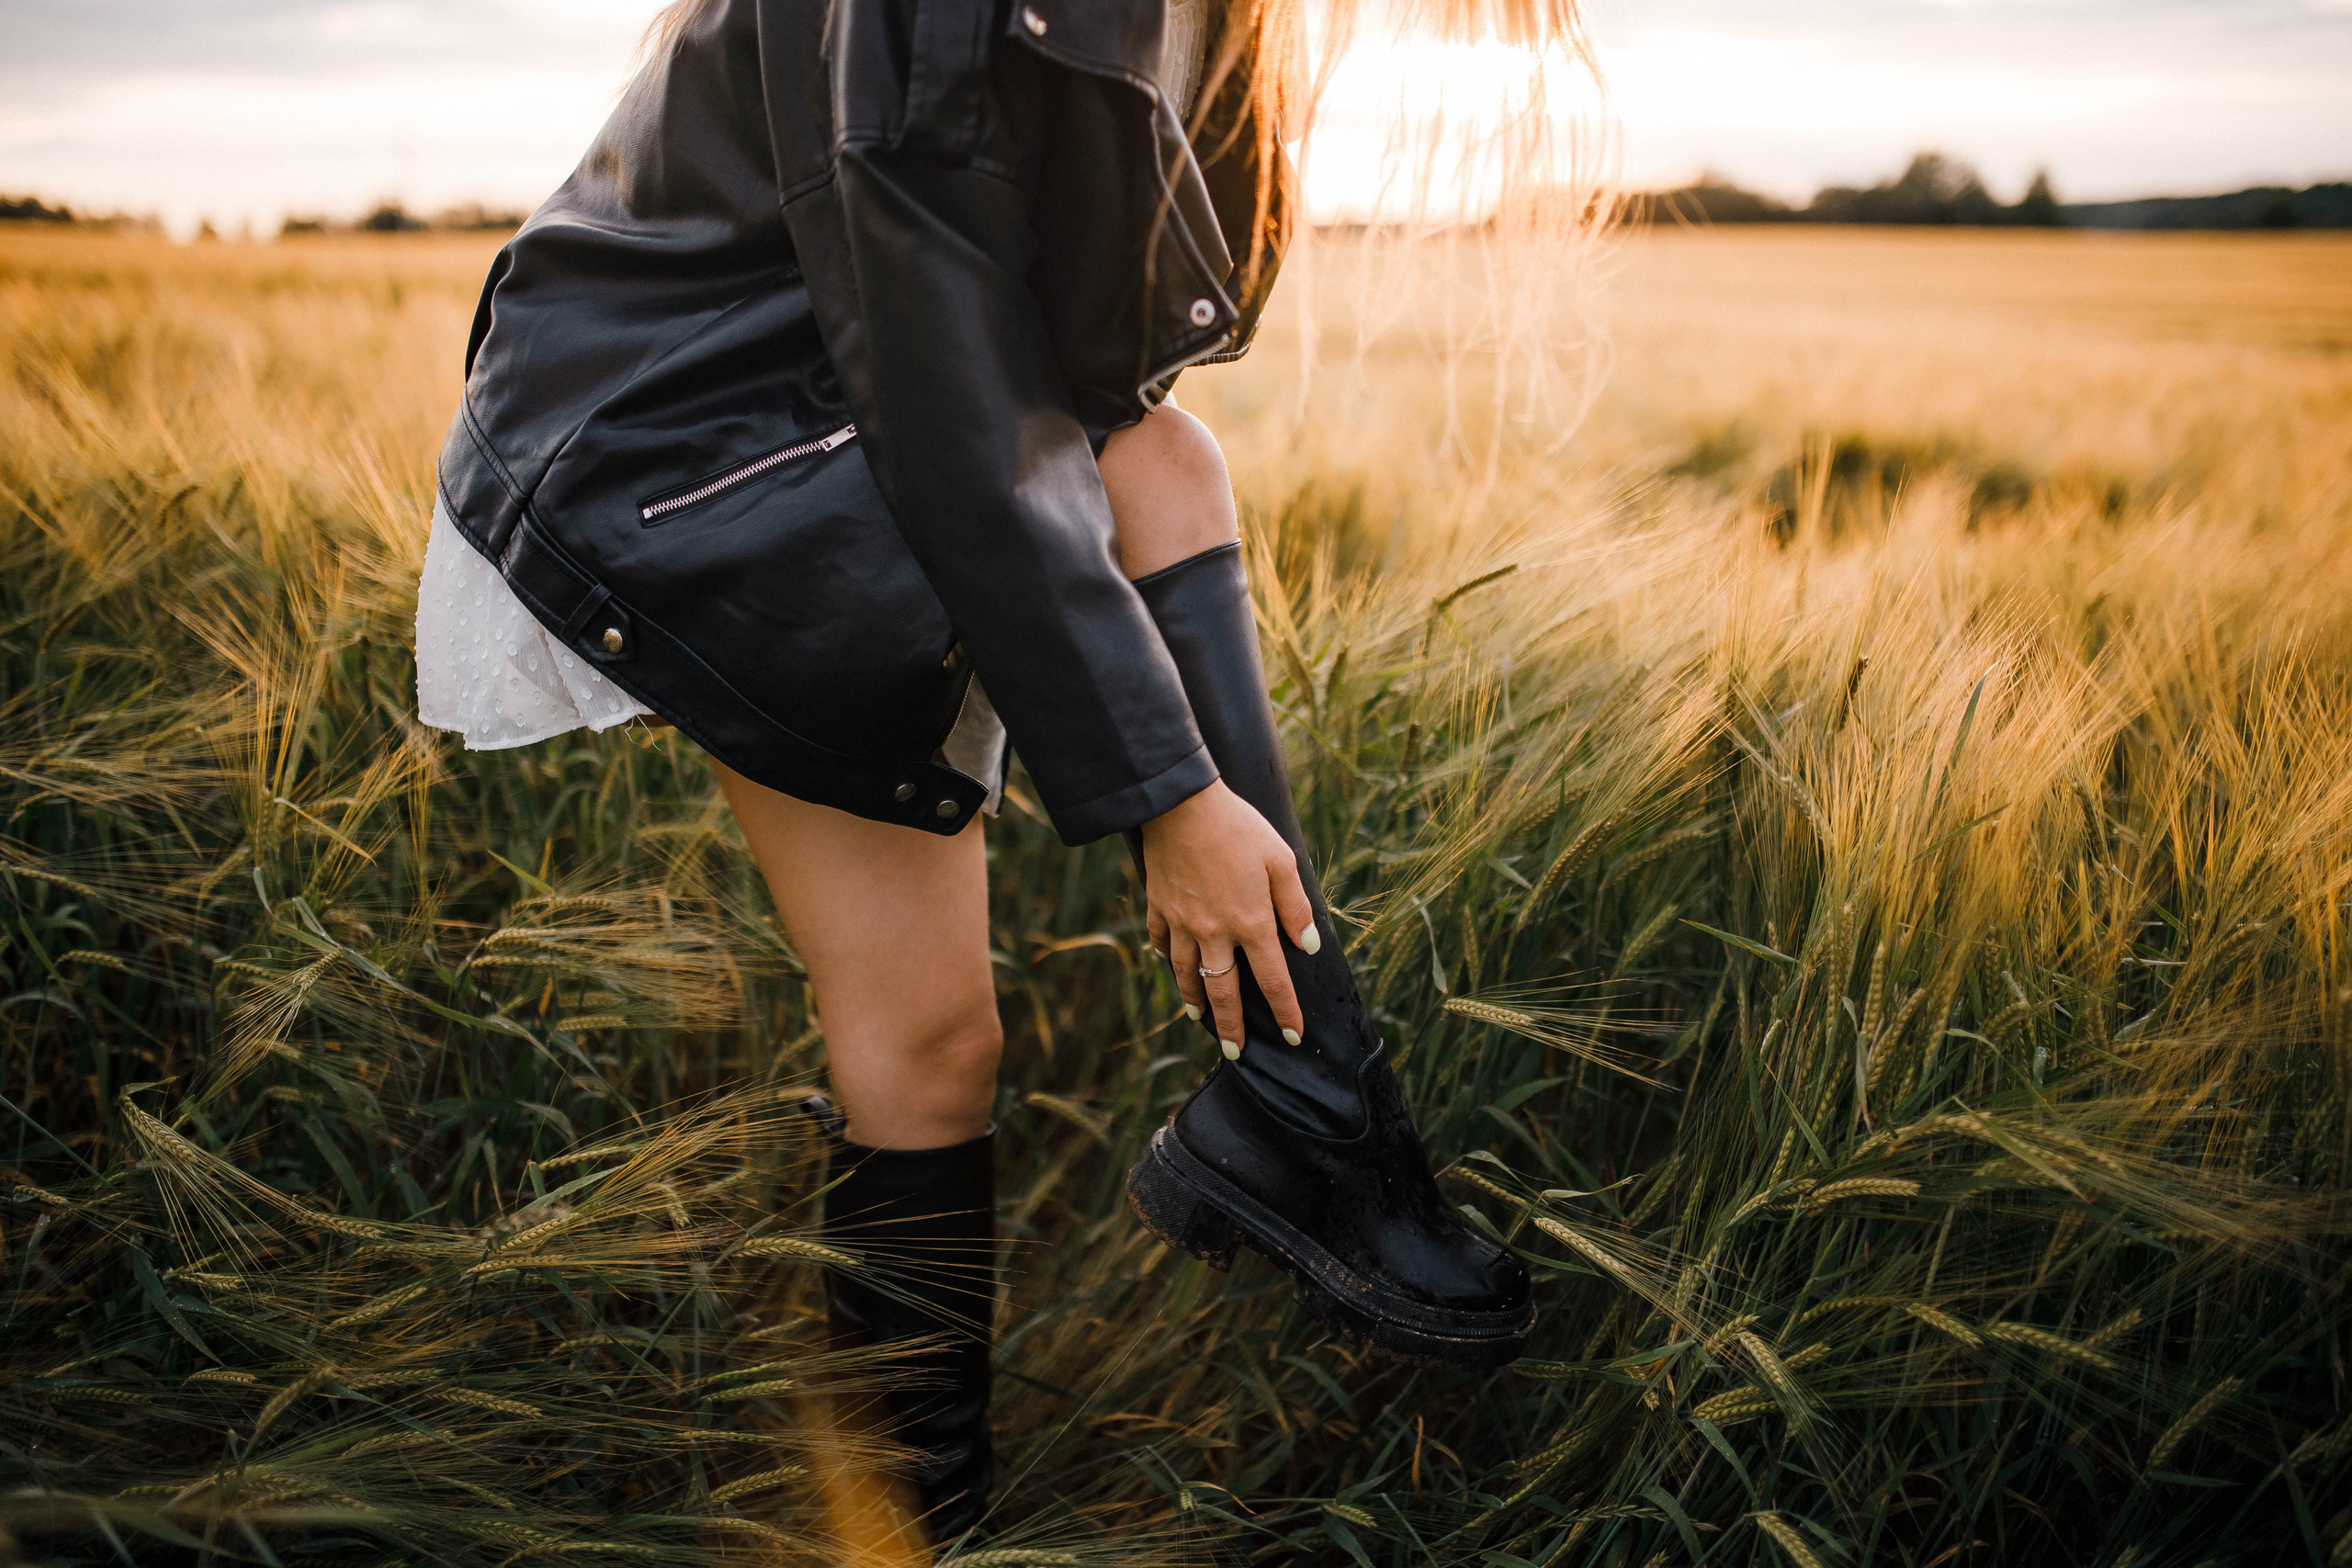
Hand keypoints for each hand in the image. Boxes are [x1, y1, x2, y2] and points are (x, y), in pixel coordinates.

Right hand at [1141, 780, 1317, 1056]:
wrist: (1181, 806)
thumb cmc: (1239, 828)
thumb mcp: (1281, 860)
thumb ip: (1295, 907)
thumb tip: (1309, 946)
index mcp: (1251, 923)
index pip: (1273, 980)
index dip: (1285, 1011)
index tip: (1293, 1036)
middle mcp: (1215, 932)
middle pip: (1224, 992)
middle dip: (1231, 1028)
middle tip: (1234, 1052)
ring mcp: (1182, 923)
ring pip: (1186, 975)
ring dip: (1195, 1001)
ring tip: (1201, 1018)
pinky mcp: (1159, 907)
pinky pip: (1161, 942)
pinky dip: (1166, 958)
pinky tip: (1171, 964)